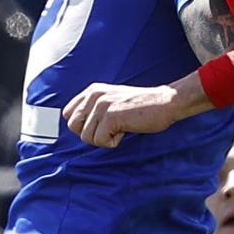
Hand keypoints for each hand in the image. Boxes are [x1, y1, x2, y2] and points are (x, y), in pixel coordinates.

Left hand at [64, 80, 191, 146]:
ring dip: (104, 139)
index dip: (83, 126)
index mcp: (92, 91)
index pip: (68, 114)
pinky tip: (125, 131)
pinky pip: (101, 140)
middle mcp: (94, 96)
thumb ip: (94, 109)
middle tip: (111, 129)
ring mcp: (102, 105)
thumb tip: (77, 126)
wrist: (165, 102)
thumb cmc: (142, 106)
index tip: (101, 125)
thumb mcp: (112, 100)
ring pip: (86, 137)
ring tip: (120, 128)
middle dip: (91, 134)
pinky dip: (113, 142)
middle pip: (73, 127)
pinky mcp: (111, 116)